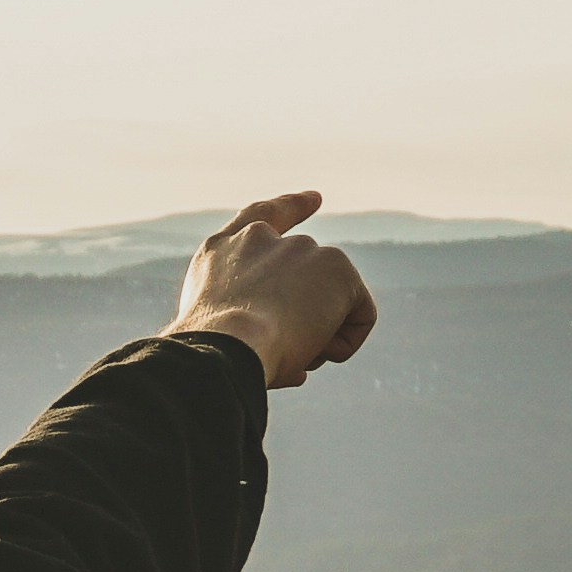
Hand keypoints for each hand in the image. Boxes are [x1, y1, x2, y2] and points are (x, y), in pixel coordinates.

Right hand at [170, 189, 378, 389]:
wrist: (226, 344)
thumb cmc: (212, 353)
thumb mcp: (220, 337)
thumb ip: (256, 339)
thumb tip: (298, 372)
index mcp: (222, 249)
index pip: (263, 216)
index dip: (291, 206)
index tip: (316, 198)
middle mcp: (262, 238)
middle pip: (308, 278)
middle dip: (308, 316)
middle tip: (282, 351)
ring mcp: (303, 248)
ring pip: (331, 303)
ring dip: (319, 335)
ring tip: (287, 352)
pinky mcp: (337, 267)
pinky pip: (359, 317)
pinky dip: (345, 342)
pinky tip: (316, 352)